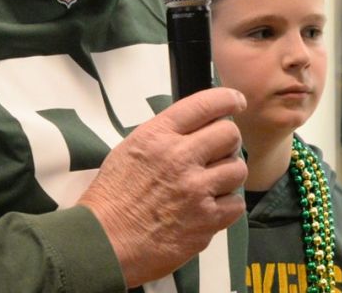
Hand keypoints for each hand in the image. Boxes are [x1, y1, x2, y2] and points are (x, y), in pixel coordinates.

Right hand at [76, 87, 246, 287]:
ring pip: (238, 168)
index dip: (228, 99)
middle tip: (219, 152)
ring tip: (211, 183)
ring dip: (228, 174)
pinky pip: (236, 203)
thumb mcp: (129, 150)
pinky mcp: (206, 220)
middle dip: (228, 141)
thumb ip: (163, 136)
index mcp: (157, 136)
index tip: (236, 102)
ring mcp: (196, 190)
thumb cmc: (111, 198)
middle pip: (230, 134)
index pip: (205, 104)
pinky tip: (209, 207)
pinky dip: (227, 205)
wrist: (104, 242)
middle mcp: (180, 157)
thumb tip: (194, 128)